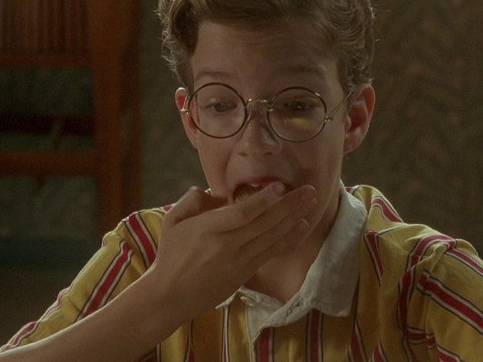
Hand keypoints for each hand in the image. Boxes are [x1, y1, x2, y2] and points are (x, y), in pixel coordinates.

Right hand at [148, 183, 315, 319]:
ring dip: (295, 219)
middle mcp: (228, 245)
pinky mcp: (246, 273)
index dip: (263, 200)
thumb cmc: (170, 256)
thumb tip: (216, 193)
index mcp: (208, 230)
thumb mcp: (172, 221)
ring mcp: (239, 261)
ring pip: (273, 237)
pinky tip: (302, 228)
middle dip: (290, 205)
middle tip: (310, 191)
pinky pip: (272, 252)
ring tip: (311, 204)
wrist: (170, 297)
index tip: (280, 186)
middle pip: (265, 223)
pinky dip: (289, 239)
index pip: (242, 213)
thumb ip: (192, 200)